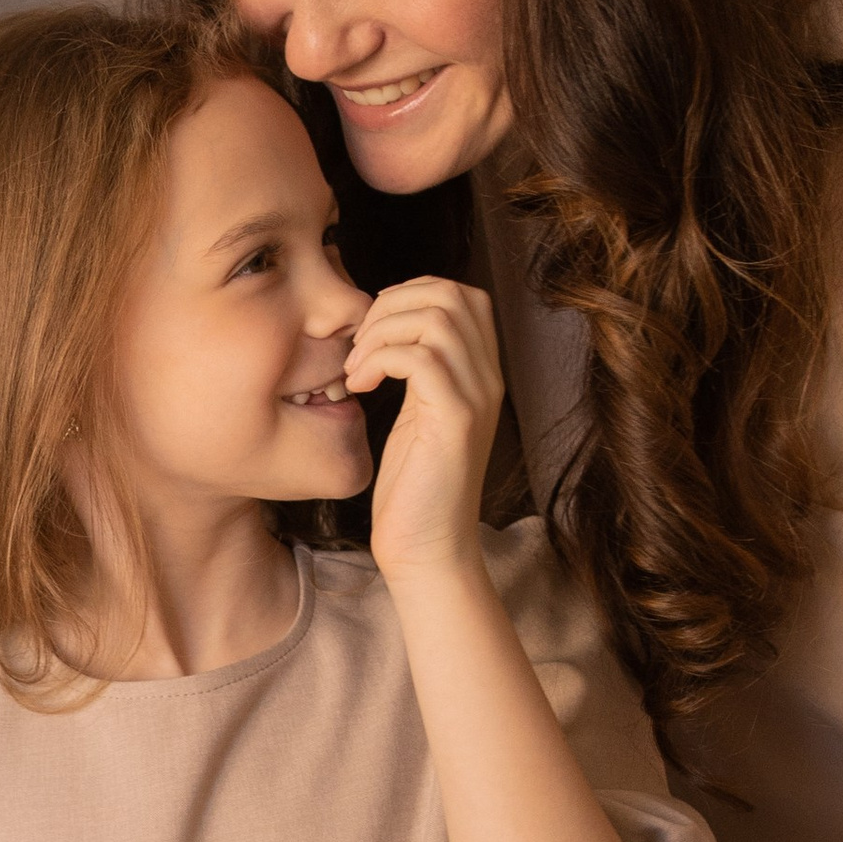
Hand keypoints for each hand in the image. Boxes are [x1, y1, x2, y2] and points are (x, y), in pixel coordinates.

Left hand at [344, 276, 503, 585]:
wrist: (427, 547)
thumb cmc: (412, 486)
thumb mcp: (415, 415)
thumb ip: (416, 371)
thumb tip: (383, 328)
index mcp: (479, 373)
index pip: (462, 295)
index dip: (410, 294)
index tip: (372, 329)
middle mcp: (487, 378)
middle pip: (451, 294)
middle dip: (392, 305)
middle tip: (359, 344)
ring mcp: (476, 397)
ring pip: (436, 319)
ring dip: (381, 333)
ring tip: (355, 369)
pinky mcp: (456, 420)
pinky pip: (420, 358)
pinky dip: (379, 360)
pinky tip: (360, 386)